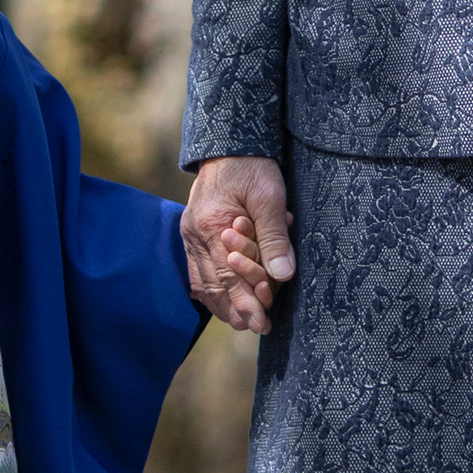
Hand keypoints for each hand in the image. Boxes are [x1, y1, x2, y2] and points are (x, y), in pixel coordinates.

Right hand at [182, 155, 295, 330]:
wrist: (229, 144)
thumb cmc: (253, 167)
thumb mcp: (270, 196)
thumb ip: (274, 237)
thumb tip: (283, 275)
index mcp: (212, 224)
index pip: (229, 275)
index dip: (246, 302)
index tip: (263, 322)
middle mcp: (195, 233)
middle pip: (214, 284)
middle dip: (236, 309)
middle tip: (258, 328)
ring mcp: (189, 234)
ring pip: (202, 282)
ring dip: (223, 305)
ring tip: (244, 323)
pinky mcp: (192, 233)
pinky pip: (197, 271)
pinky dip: (211, 291)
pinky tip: (224, 303)